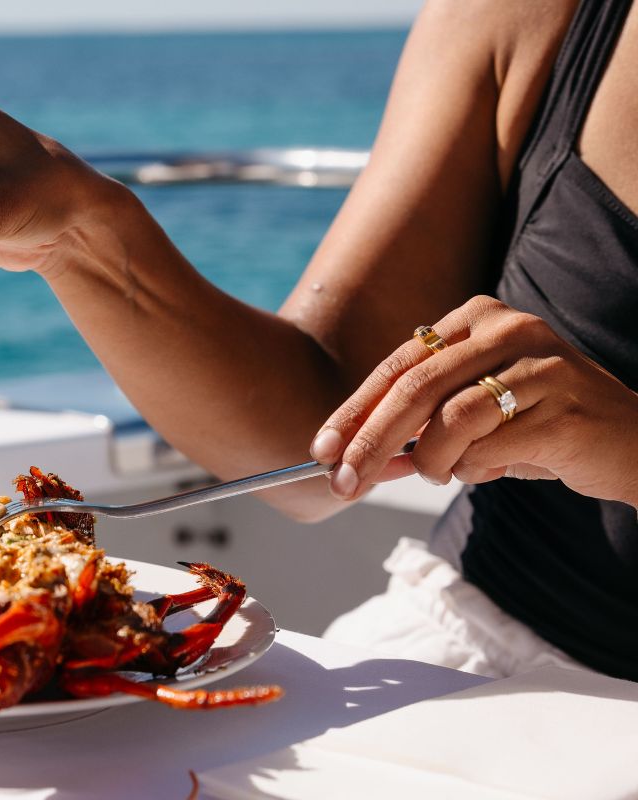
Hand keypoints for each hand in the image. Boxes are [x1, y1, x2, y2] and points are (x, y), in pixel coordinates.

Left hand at [310, 295, 637, 505]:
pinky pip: (490, 447)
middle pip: (414, 389)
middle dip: (369, 442)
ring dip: (432, 461)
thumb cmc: (538, 425)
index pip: (398, 364)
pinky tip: (489, 469)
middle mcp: (510, 330)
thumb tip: (350, 453)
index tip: (322, 447)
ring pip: (450, 420)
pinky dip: (474, 469)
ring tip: (443, 473)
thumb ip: (418, 422)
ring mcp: (542, 366)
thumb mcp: (473, 411)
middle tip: (342, 482)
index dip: (354, 409)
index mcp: (478, 318)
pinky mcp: (564, 409)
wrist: (630, 443)